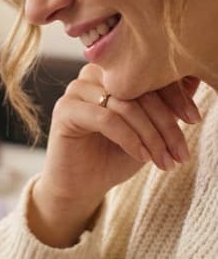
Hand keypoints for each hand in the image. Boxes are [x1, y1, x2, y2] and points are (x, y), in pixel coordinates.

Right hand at [29, 65, 200, 246]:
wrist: (83, 185)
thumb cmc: (115, 155)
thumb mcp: (150, 130)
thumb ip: (167, 106)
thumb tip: (194, 79)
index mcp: (114, 72)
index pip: (150, 74)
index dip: (176, 96)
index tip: (194, 120)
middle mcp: (94, 74)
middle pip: (140, 89)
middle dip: (165, 124)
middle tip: (180, 152)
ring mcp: (77, 90)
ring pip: (125, 105)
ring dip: (150, 136)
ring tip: (163, 160)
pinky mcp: (65, 110)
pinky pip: (106, 119)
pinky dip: (129, 139)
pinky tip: (142, 156)